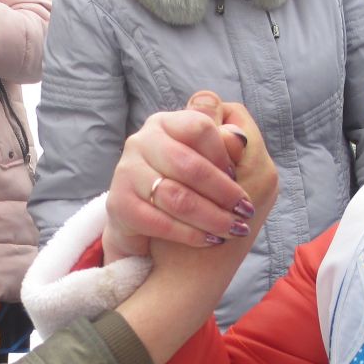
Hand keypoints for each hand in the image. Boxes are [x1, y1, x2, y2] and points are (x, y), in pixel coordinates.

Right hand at [103, 91, 267, 262]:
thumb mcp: (213, 165)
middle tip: (244, 211)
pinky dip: (190, 234)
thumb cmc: (189, 191)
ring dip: (211, 217)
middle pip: (189, 164)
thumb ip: (227, 146)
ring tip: (233, 229)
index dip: (224, 153)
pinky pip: (159, 222)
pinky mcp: (119, 204)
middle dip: (223, 191)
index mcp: (167, 123)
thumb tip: (239, 138)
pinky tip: (210, 240)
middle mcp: (141, 141)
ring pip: (176, 196)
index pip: (199, 127)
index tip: (239, 177)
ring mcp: (126, 171)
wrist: (153, 236)